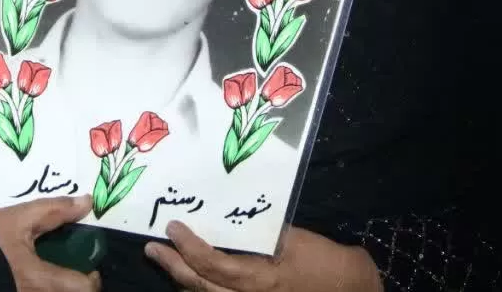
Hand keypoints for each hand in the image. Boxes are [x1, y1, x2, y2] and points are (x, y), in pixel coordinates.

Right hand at [0, 196, 100, 291]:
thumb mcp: (20, 218)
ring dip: (55, 285)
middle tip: (68, 267)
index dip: (91, 278)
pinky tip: (26, 273)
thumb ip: (56, 211)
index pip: (84, 289)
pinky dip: (39, 286)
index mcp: (39, 280)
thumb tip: (86, 204)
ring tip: (46, 269)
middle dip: (73, 283)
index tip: (87, 267)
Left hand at [145, 223, 380, 291]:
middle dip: (173, 267)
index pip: (212, 266)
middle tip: (152, 248)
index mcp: (258, 280)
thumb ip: (260, 234)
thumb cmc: (323, 262)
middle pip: (200, 287)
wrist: (349, 290)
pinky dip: (202, 289)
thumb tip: (230, 217)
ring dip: (182, 280)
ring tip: (165, 260)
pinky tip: (191, 277)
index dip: (189, 248)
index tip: (172, 228)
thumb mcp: (293, 240)